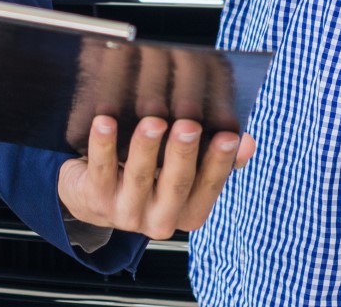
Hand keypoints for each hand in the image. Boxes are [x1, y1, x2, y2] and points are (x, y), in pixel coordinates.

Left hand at [57, 115, 256, 239]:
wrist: (93, 194)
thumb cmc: (149, 175)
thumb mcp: (184, 170)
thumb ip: (217, 158)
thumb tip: (247, 142)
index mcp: (188, 212)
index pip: (209, 187)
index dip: (219, 163)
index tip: (228, 136)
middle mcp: (160, 219)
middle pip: (176, 185)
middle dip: (183, 154)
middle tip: (189, 125)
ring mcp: (126, 213)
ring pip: (140, 177)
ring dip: (146, 147)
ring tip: (152, 121)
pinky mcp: (95, 199)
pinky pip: (101, 169)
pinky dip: (102, 145)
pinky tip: (104, 122)